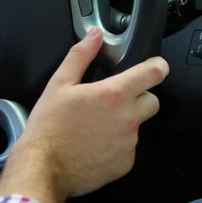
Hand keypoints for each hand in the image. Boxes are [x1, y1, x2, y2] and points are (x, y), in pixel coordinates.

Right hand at [0, 27, 168, 202]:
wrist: (43, 167)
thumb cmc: (49, 125)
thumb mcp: (59, 83)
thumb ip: (81, 55)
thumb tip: (94, 35)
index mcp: (113, 94)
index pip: (153, 73)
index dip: (158, 66)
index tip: (156, 66)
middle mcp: (127, 119)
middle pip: (152, 100)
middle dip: (139, 96)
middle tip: (115, 99)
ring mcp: (128, 143)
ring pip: (139, 125)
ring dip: (125, 121)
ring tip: (97, 124)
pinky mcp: (125, 164)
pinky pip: (129, 148)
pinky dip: (117, 144)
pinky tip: (96, 143)